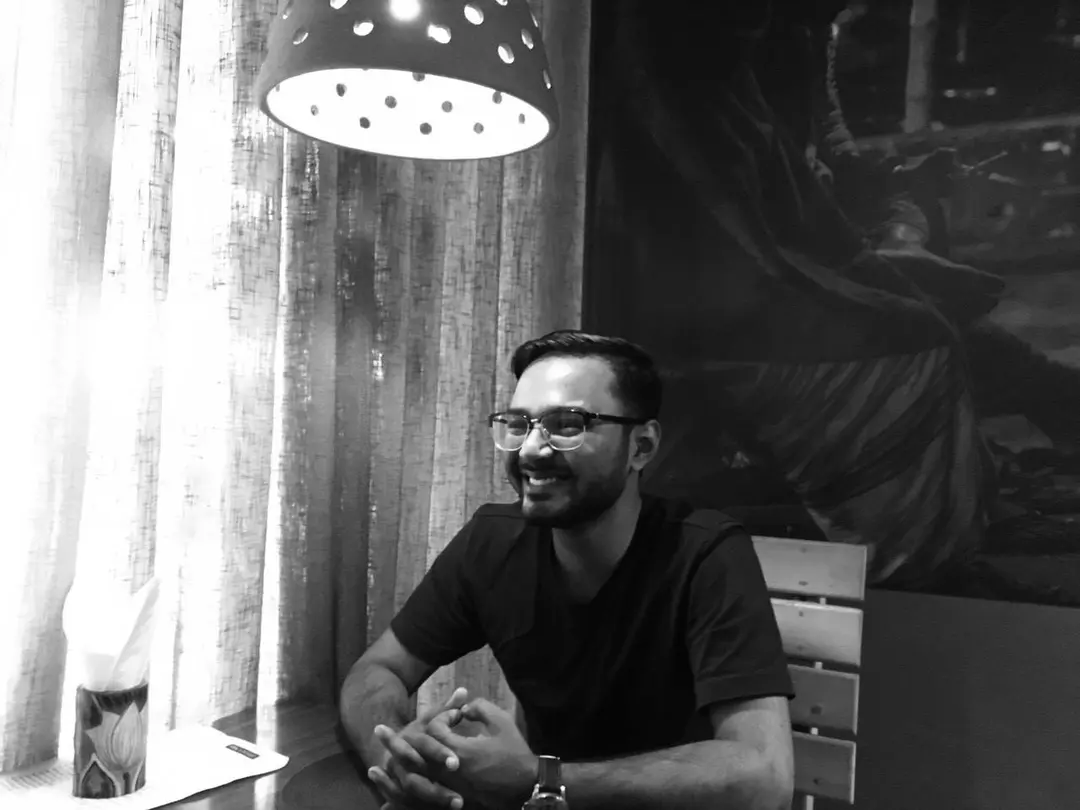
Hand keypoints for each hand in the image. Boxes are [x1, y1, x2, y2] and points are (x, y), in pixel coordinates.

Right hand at [367, 687, 470, 809]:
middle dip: (436, 789)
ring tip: (458, 806)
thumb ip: (447, 708)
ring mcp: (396, 779)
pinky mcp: (398, 793)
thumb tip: (463, 692)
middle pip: (414, 778)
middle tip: (460, 799)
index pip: (423, 745)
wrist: (389, 745)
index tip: (456, 763)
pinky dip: (422, 808)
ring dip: (432, 802)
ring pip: (411, 795)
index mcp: (409, 737)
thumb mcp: (431, 718)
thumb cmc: (420, 732)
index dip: (438, 754)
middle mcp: (398, 760)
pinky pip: (407, 805)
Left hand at [426, 699, 537, 807]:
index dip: (443, 717)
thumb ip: (479, 708)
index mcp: (459, 750)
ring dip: (430, 754)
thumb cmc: (514, 751)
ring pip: (426, 770)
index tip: (458, 715)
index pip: (433, 729)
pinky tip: (448, 763)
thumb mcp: (501, 721)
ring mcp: (452, 786)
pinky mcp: (457, 796)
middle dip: (432, 735)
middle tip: (447, 728)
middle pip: (423, 751)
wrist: (526, 785)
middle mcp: (450, 771)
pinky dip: (436, 771)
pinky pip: (436, 784)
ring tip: (443, 744)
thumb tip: (463, 708)